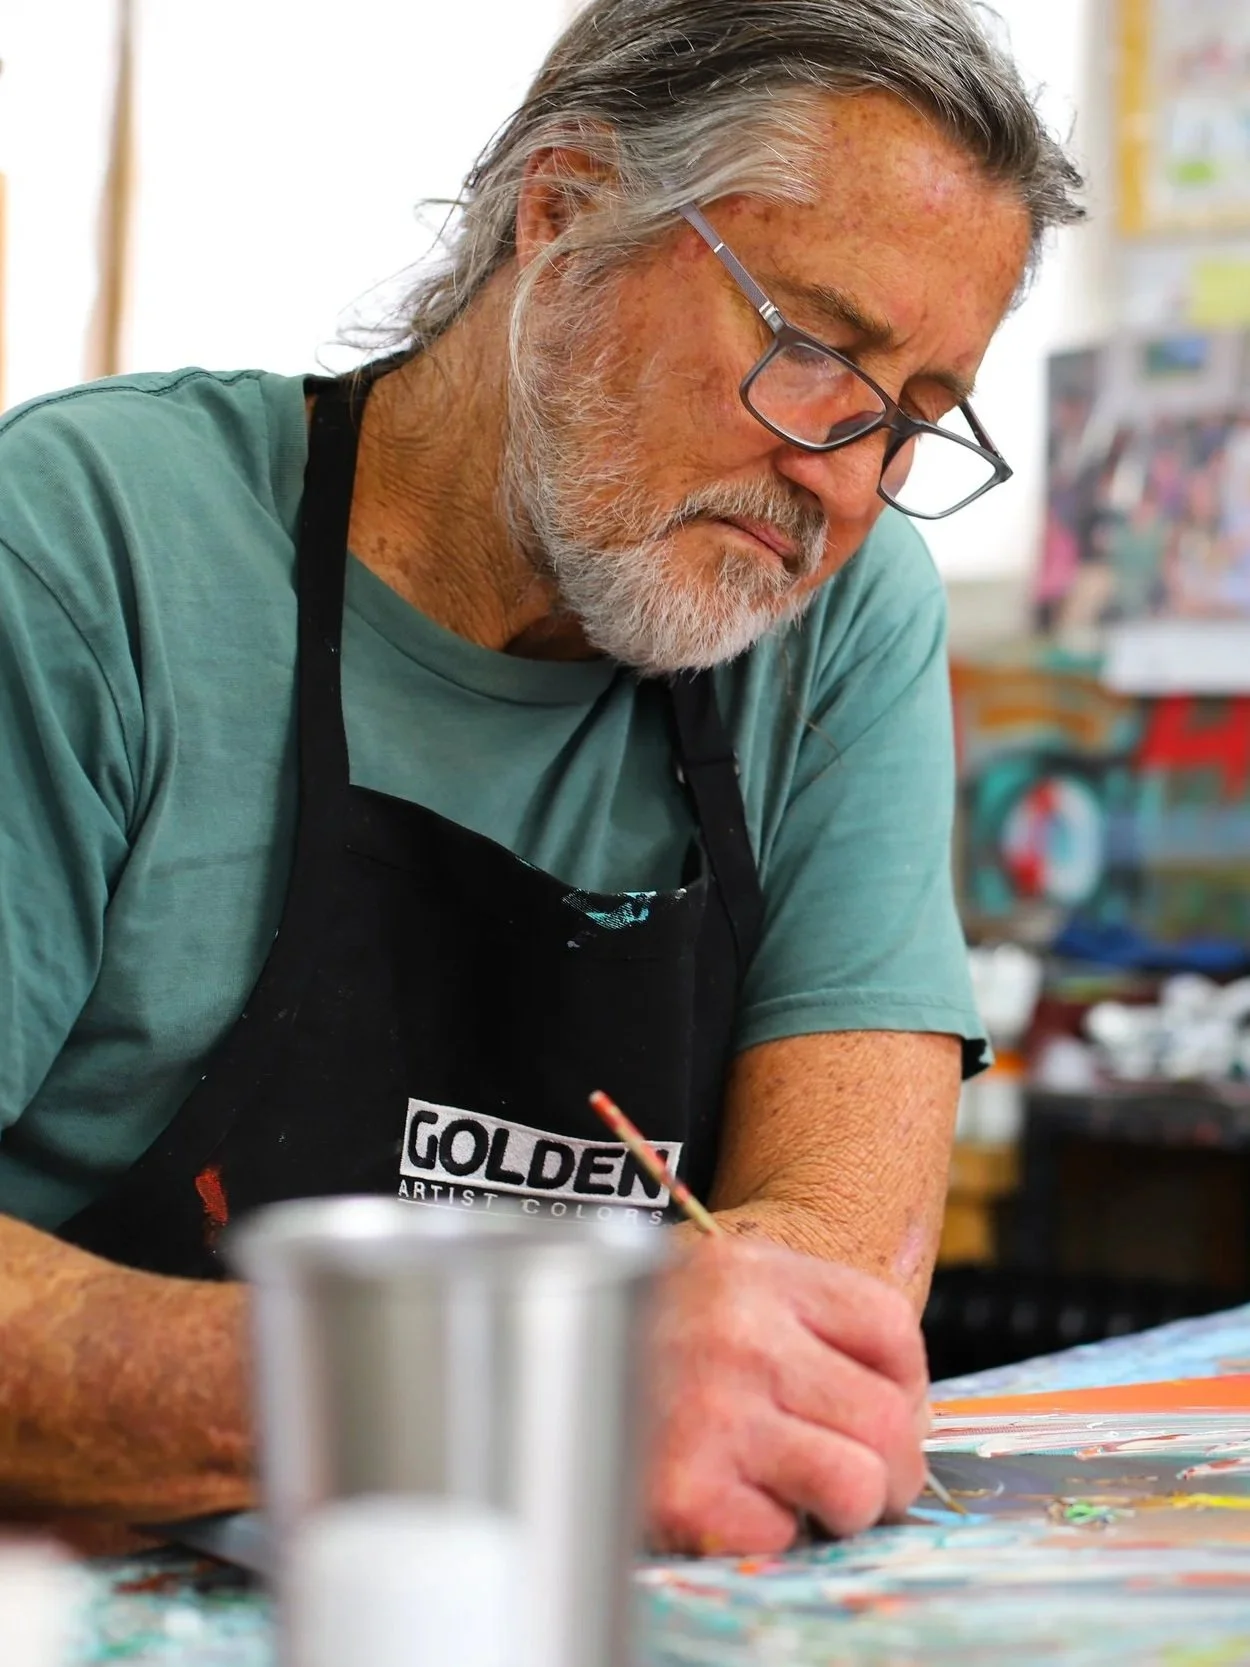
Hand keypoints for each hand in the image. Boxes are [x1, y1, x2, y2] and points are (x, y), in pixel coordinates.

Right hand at [644, 1237, 929, 1553]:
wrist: (541, 1358)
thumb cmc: (650, 1335)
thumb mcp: (727, 1289)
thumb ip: (812, 1328)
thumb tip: (905, 1426)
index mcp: (755, 1270)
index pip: (892, 1331)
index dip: (903, 1387)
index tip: (873, 1412)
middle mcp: (737, 1331)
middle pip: (890, 1419)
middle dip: (887, 1465)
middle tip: (851, 1476)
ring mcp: (711, 1410)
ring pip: (857, 1486)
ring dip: (839, 1507)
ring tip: (796, 1491)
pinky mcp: (684, 1490)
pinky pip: (783, 1536)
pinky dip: (764, 1532)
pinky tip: (727, 1499)